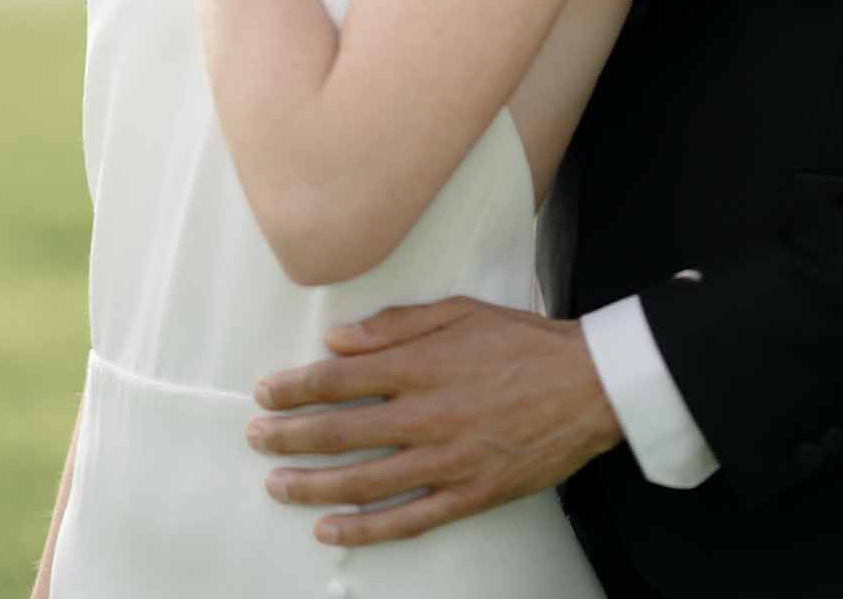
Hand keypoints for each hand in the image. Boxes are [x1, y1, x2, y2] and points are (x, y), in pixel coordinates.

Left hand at [247, 298, 622, 548]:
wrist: (588, 385)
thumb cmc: (523, 341)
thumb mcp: (460, 311)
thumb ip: (396, 325)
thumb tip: (338, 338)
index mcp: (422, 365)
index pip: (340, 379)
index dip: (296, 388)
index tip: (265, 393)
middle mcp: (427, 415)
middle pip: (341, 432)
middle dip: (289, 435)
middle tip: (255, 438)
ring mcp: (447, 460)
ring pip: (364, 481)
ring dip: (312, 485)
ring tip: (276, 485)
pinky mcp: (469, 494)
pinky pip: (407, 520)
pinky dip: (365, 530)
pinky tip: (331, 530)